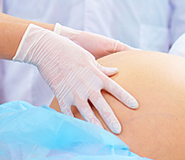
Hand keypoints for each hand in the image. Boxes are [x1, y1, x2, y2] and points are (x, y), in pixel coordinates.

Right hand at [13, 24, 138, 133]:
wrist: (49, 50)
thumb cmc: (70, 50)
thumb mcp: (89, 58)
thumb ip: (102, 68)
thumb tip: (115, 71)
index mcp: (96, 75)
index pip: (115, 88)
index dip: (126, 97)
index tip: (135, 105)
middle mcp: (88, 86)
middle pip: (102, 106)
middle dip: (111, 119)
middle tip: (119, 130)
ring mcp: (75, 92)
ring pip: (86, 113)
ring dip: (94, 125)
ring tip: (101, 135)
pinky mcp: (62, 95)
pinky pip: (68, 112)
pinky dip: (72, 121)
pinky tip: (76, 129)